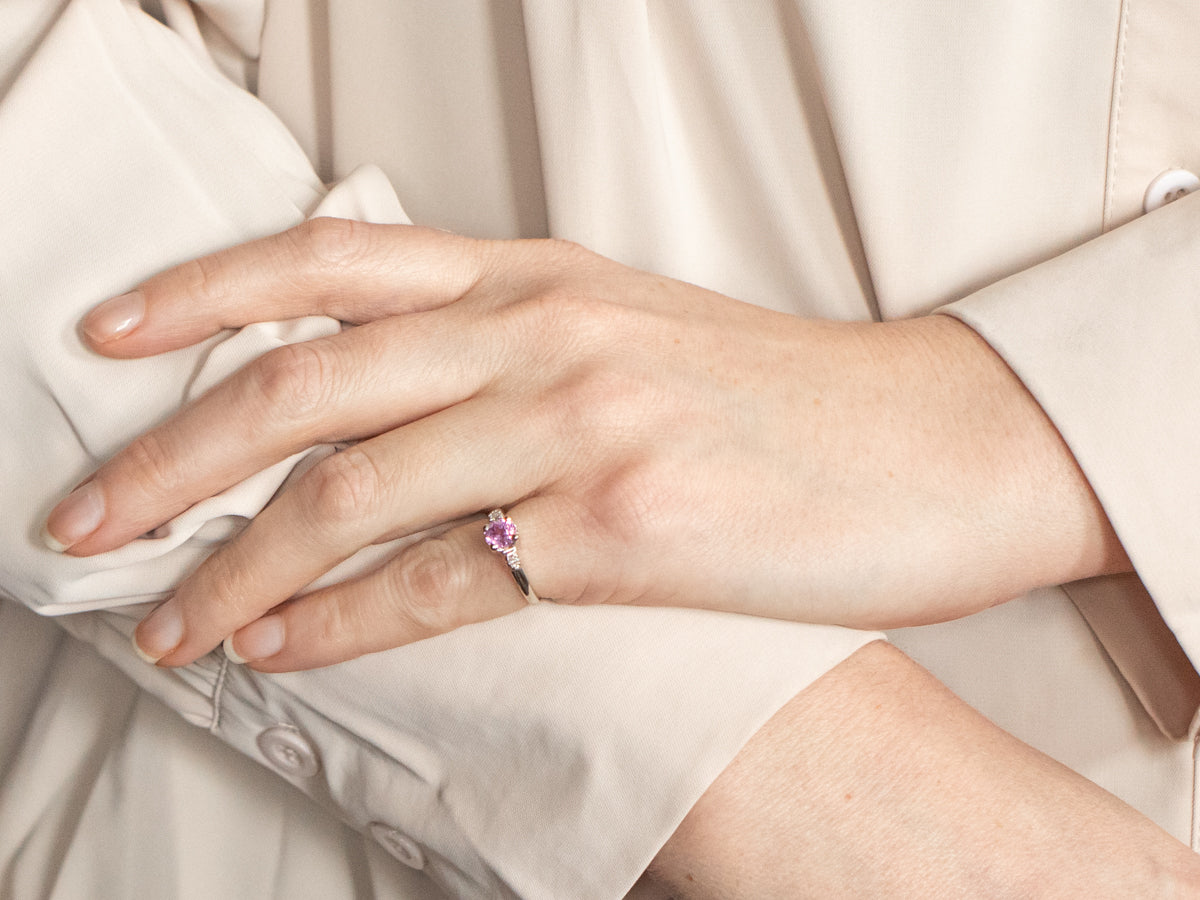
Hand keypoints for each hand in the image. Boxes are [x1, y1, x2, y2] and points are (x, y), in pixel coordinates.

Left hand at [45, 219, 1128, 669]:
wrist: (928, 442)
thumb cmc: (781, 395)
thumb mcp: (629, 326)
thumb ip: (510, 335)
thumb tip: (393, 383)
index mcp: (537, 274)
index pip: (327, 260)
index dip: (200, 292)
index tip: (110, 333)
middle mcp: (541, 334)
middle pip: (301, 387)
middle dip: (168, 458)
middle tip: (83, 518)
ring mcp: (579, 427)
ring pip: (347, 496)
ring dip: (232, 569)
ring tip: (165, 619)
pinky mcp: (623, 531)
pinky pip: (436, 582)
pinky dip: (338, 622)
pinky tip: (280, 647)